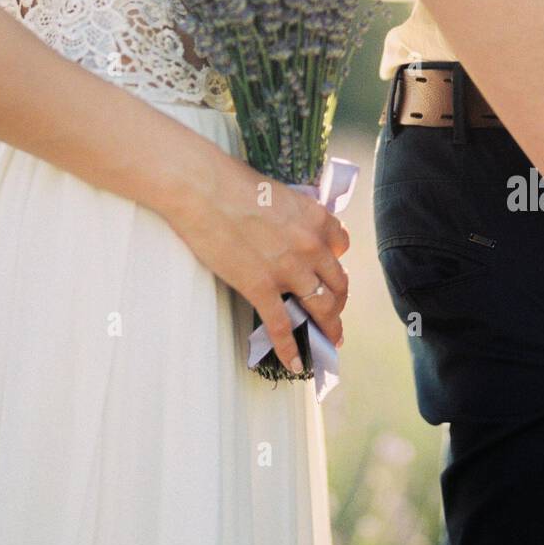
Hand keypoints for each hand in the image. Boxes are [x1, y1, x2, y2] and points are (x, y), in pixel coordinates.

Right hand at [184, 164, 349, 374]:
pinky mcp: (260, 288)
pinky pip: (282, 326)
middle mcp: (311, 246)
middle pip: (338, 283)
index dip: (336, 261)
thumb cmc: (231, 182)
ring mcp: (287, 270)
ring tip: (329, 342)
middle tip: (334, 314)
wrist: (202, 189)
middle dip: (339, 302)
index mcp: (315, 218)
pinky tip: (295, 363)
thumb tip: (286, 227)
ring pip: (321, 308)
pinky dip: (290, 349)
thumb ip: (290, 214)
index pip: (341, 246)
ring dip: (328, 328)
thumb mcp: (276, 191)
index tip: (329, 271)